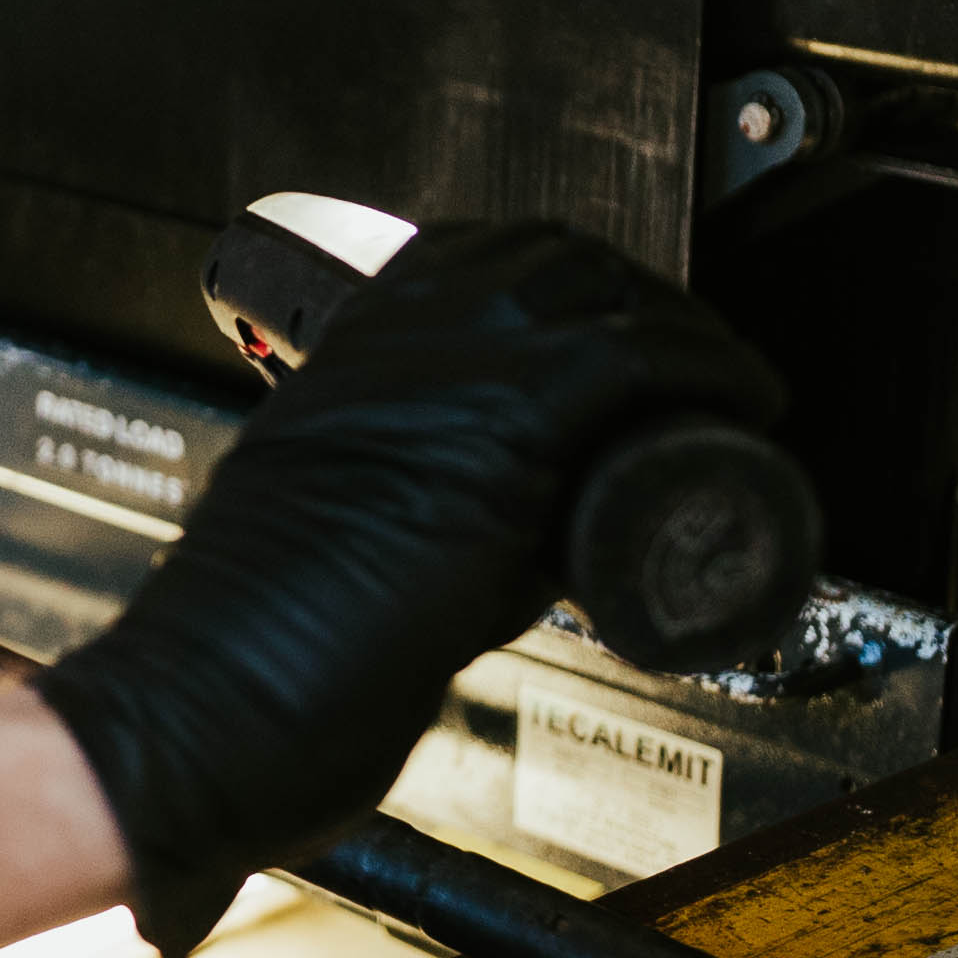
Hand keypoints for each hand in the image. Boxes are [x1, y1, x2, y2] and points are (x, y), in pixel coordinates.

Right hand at [34, 222, 740, 957]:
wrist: (210, 700)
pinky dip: (711, 367)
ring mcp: (447, 371)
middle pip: (555, 260)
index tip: (616, 327)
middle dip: (638, 297)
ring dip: (682, 326)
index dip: (569, 283)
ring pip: (604, 290)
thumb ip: (414, 509)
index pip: (475, 257)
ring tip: (725, 385)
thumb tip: (528, 534)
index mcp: (341, 350)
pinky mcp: (500, 426)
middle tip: (691, 363)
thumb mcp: (330, 528)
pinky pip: (637, 357)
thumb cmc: (249, 653)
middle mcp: (393, 338)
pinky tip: (747, 401)